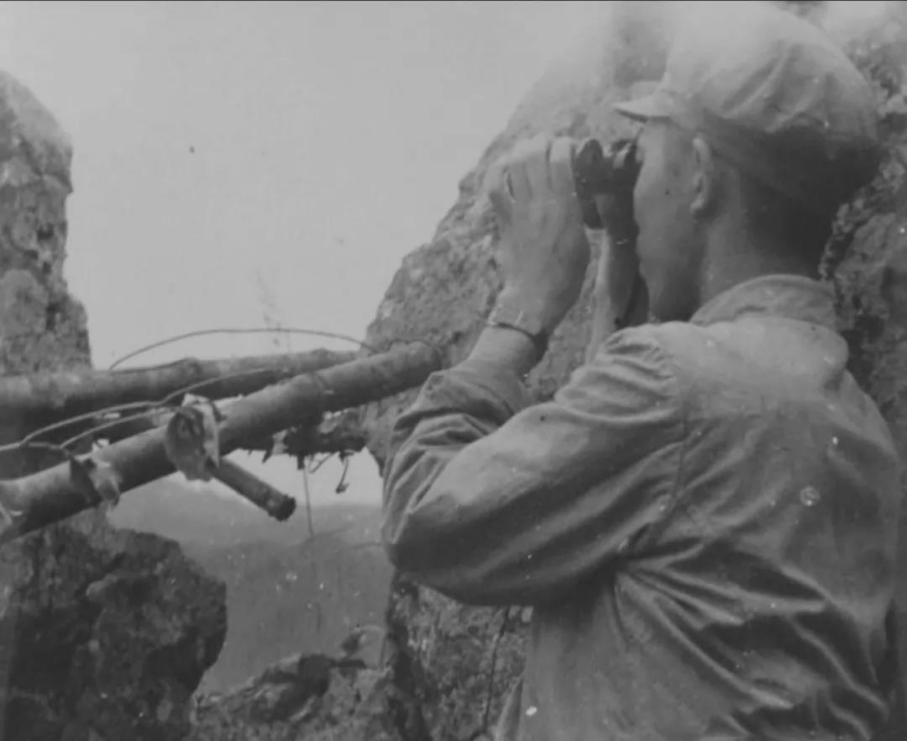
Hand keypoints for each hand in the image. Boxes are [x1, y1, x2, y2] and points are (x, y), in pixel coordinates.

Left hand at [486, 135, 589, 334]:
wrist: (535, 299)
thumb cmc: (565, 278)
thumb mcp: (583, 244)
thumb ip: (578, 216)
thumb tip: (576, 200)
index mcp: (564, 208)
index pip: (561, 159)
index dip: (565, 144)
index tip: (572, 147)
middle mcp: (539, 203)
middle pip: (535, 154)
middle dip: (543, 140)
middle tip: (551, 144)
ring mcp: (518, 210)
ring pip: (514, 164)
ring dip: (523, 149)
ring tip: (531, 148)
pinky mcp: (504, 220)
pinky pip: (494, 187)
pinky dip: (497, 171)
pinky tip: (505, 166)